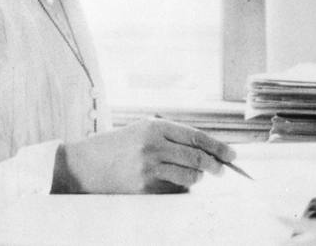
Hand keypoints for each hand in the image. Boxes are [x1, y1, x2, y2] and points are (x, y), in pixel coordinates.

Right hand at [53, 118, 235, 193]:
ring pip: (190, 175)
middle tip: (222, 170)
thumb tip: (204, 149)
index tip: (232, 155)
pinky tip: (176, 183)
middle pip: (197, 156)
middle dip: (215, 165)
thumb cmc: (114, 147)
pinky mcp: (144, 187)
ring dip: (198, 177)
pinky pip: (174, 189)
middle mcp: (153, 145)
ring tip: (197, 176)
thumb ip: (169, 137)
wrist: (83, 165)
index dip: (218, 146)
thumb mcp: (140, 131)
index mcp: (154, 126)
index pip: (196, 136)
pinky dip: (181, 188)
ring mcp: (148, 167)